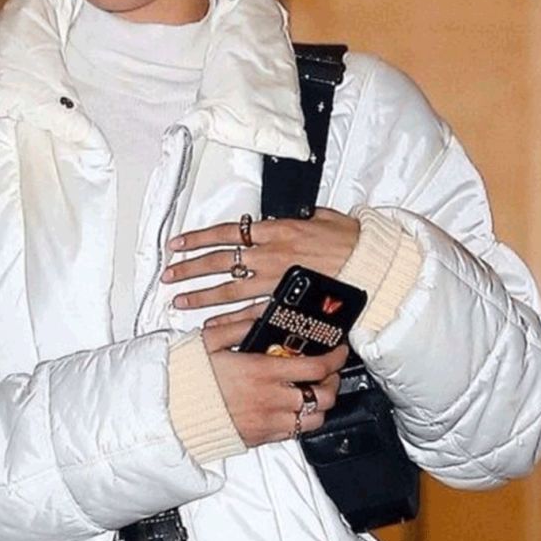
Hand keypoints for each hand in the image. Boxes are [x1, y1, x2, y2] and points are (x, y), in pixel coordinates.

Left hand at [160, 207, 360, 312]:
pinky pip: (250, 313)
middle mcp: (269, 254)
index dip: (197, 238)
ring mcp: (275, 280)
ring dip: (200, 295)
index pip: (226, 232)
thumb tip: (295, 216)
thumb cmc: (352, 240)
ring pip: (228, 289)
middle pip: (219, 261)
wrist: (372, 263)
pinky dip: (228, 320)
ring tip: (179, 300)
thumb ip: (302, 218)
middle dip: (189, 268)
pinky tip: (210, 324)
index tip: (177, 244)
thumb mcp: (324, 217)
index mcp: (276, 230)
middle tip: (168, 275)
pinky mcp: (286, 302)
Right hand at [199, 303, 349, 449]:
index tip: (337, 350)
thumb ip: (241, 325)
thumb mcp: (211, 341)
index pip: (316, 367)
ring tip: (312, 392)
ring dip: (319, 404)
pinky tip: (292, 408)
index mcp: (262, 371)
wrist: (169, 412)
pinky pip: (294, 433)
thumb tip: (262, 312)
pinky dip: (301, 420)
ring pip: (314, 419)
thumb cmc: (188, 377)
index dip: (335, 358)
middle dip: (332, 382)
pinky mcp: (260, 438)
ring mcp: (268, 422)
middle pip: (323, 395)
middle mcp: (271, 399)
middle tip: (327, 372)